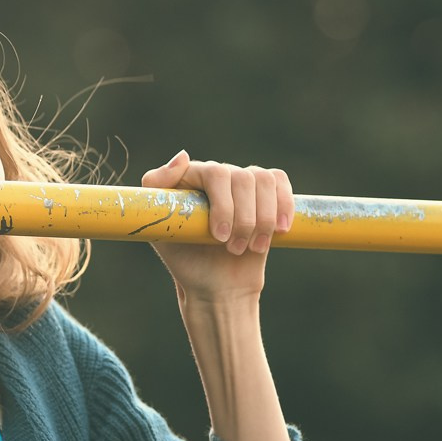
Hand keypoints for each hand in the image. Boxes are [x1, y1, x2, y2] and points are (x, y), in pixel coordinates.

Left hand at [138, 150, 295, 303]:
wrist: (216, 284)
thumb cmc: (186, 260)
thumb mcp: (161, 231)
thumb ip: (159, 190)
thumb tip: (183, 156)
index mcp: (188, 178)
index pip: (215, 173)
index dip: (223, 205)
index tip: (219, 236)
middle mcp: (216, 175)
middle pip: (243, 179)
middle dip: (243, 219)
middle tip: (233, 249)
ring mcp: (241, 182)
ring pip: (264, 182)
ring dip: (262, 219)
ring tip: (251, 247)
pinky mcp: (264, 193)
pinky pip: (279, 182)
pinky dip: (283, 207)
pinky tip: (279, 230)